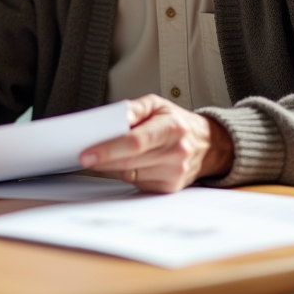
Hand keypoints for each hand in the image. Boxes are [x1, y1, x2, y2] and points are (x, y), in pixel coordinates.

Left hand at [78, 95, 234, 192]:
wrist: (207, 144)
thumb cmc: (177, 122)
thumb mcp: (157, 105)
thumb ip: (133, 109)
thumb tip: (113, 120)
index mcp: (171, 128)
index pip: (135, 142)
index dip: (108, 149)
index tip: (87, 153)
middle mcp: (175, 152)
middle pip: (129, 162)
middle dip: (102, 160)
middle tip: (85, 155)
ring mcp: (174, 173)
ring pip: (130, 174)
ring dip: (113, 167)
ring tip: (107, 155)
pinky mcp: (169, 188)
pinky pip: (137, 183)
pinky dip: (126, 174)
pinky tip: (126, 163)